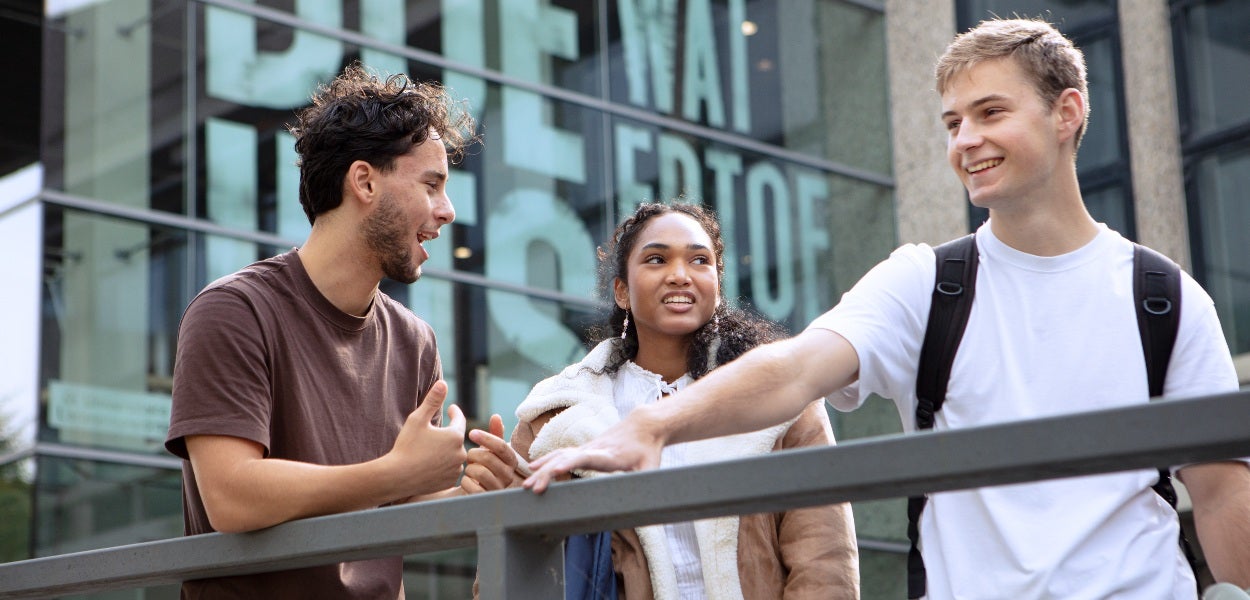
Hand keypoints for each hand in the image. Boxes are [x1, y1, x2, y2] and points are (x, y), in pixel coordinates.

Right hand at [388, 381, 466, 497]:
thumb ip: (432, 400)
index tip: (451, 408)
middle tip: (439, 430)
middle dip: (448, 434)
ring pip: (454, 455)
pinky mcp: (449, 482)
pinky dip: (443, 465)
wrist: (397, 477)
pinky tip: (433, 464)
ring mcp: (456, 469)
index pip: (459, 420)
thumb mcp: (418, 419)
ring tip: (434, 449)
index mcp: (455, 436)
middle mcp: (461, 453)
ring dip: (447, 451)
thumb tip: (443, 383)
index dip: (455, 413)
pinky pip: (449, 470)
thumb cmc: (406, 446)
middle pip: (456, 439)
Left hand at [462, 414, 522, 492]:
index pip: (501, 446)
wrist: (472, 492)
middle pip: (488, 458)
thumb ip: (494, 435)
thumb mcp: (488, 450)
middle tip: (468, 457)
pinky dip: (465, 481)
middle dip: (473, 455)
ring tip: (469, 470)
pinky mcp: (486, 500)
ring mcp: (498, 489)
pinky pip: (472, 487)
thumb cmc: (482, 466)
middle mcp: (509, 476)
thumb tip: (496, 416)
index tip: (471, 433)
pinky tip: (466, 481)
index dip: (485, 438)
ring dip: (469, 469)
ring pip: (480, 472)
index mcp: (511, 461)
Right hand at [522, 415, 662, 493]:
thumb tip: (641, 503)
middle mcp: (593, 449)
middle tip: (532, 489)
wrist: (644, 427)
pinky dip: (546, 461)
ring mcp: (586, 448)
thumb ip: (645, 484)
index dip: (570, 463)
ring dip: (542, 470)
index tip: (554, 471)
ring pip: (559, 456)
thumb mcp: (651, 469)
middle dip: (547, 473)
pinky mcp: (584, 449)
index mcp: (609, 456)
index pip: (586, 458)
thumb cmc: (648, 451)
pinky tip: (534, 469)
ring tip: (526, 484)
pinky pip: (560, 454)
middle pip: (566, 459)